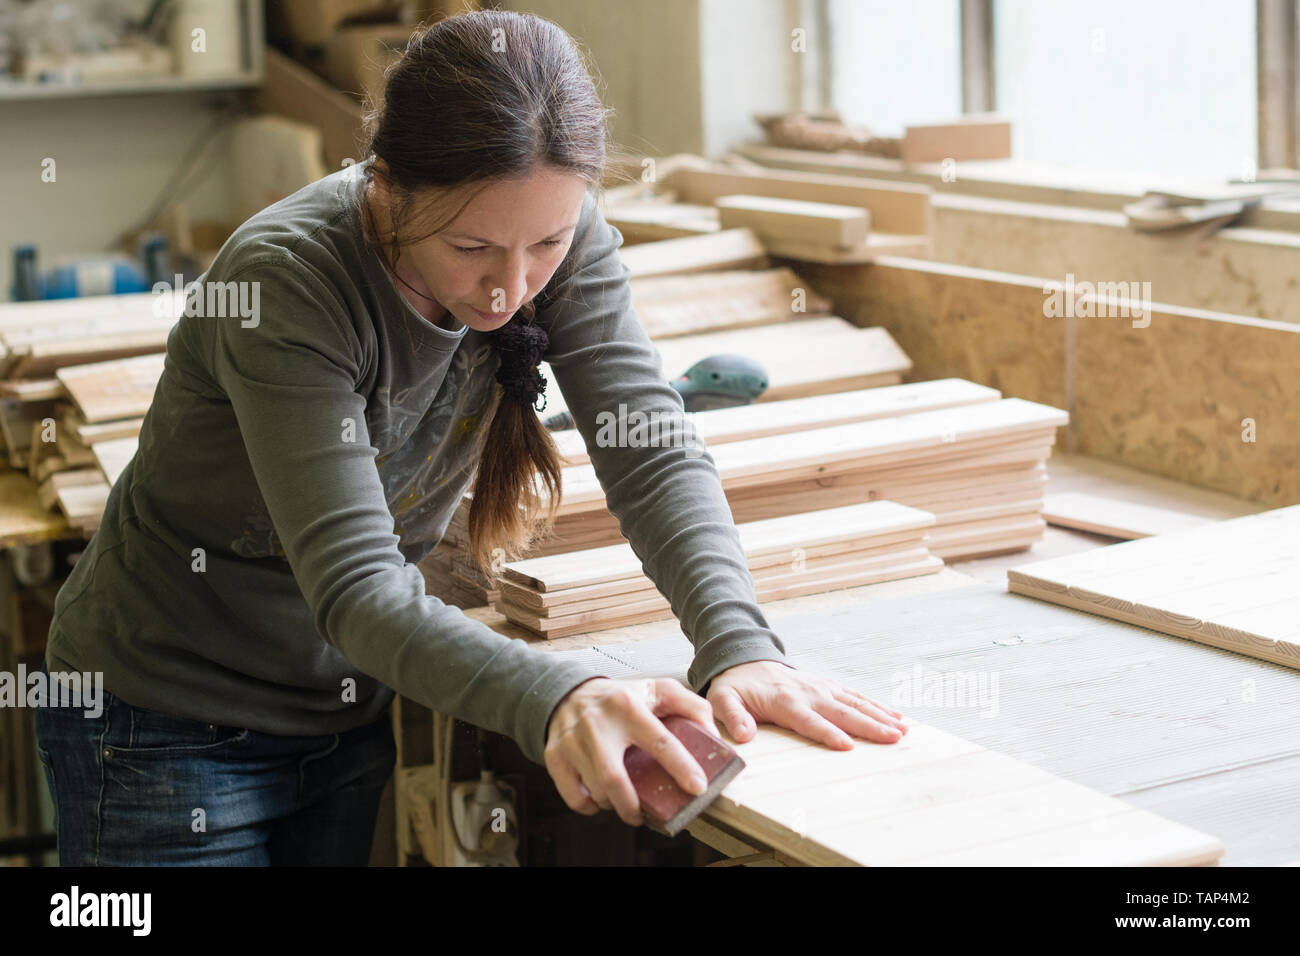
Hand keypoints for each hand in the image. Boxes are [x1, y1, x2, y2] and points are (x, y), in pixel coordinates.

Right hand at [544, 676, 716, 825]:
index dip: (680, 766)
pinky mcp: (555, 755)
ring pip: (596, 790)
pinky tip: (600, 800)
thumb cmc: (621, 698)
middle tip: (646, 815)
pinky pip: (574, 797)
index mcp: (627, 706)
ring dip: (614, 805)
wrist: (568, 692)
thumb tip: (714, 736)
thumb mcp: (658, 690)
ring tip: (625, 802)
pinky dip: (590, 807)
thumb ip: (691, 706)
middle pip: (614, 778)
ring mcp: (572, 740)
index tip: (698, 787)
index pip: (658, 740)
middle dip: (633, 806)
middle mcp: (597, 723)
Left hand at [706, 660, 908, 749]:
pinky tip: (895, 716)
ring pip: (855, 702)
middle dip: (869, 725)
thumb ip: (733, 717)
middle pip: (842, 711)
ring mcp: (820, 687)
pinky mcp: (827, 686)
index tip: (848, 746)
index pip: (810, 721)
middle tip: (894, 738)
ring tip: (904, 729)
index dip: (828, 733)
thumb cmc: (735, 686)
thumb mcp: (723, 700)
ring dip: (880, 715)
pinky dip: (876, 705)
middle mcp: (808, 693)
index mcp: (785, 701)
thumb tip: (744, 736)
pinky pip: (855, 696)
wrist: (744, 659)